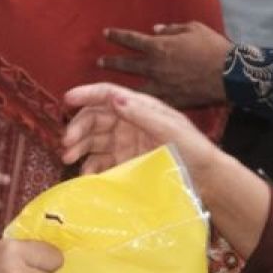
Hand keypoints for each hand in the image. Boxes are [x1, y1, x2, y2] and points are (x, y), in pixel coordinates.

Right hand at [61, 83, 268, 256]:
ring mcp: (123, 143)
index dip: (86, 94)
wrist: (205, 178)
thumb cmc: (193, 148)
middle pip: (94, 119)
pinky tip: (85, 174)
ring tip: (69, 158)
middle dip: (78, 128)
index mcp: (139, 107)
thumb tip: (114, 98)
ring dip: (78, 147)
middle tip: (67, 142)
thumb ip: (142, 114)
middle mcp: (127, 122)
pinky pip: (100, 162)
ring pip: (92, 140)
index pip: (107, 94)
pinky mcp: (123, 163)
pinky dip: (89, 167)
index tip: (67, 99)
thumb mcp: (170, 128)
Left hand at [99, 22, 230, 107]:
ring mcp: (160, 85)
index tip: (105, 33)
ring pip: (132, 86)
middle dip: (110, 62)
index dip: (117, 36)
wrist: (230, 74)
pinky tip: (131, 105)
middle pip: (126, 64)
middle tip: (99, 61)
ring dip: (118, 86)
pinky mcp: (169, 101)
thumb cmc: (214, 47)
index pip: (130, 39)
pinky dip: (140, 103)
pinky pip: (150, 102)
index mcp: (159, 46)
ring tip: (108, 88)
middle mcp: (154, 66)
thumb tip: (155, 29)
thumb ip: (172, 29)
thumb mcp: (193, 28)